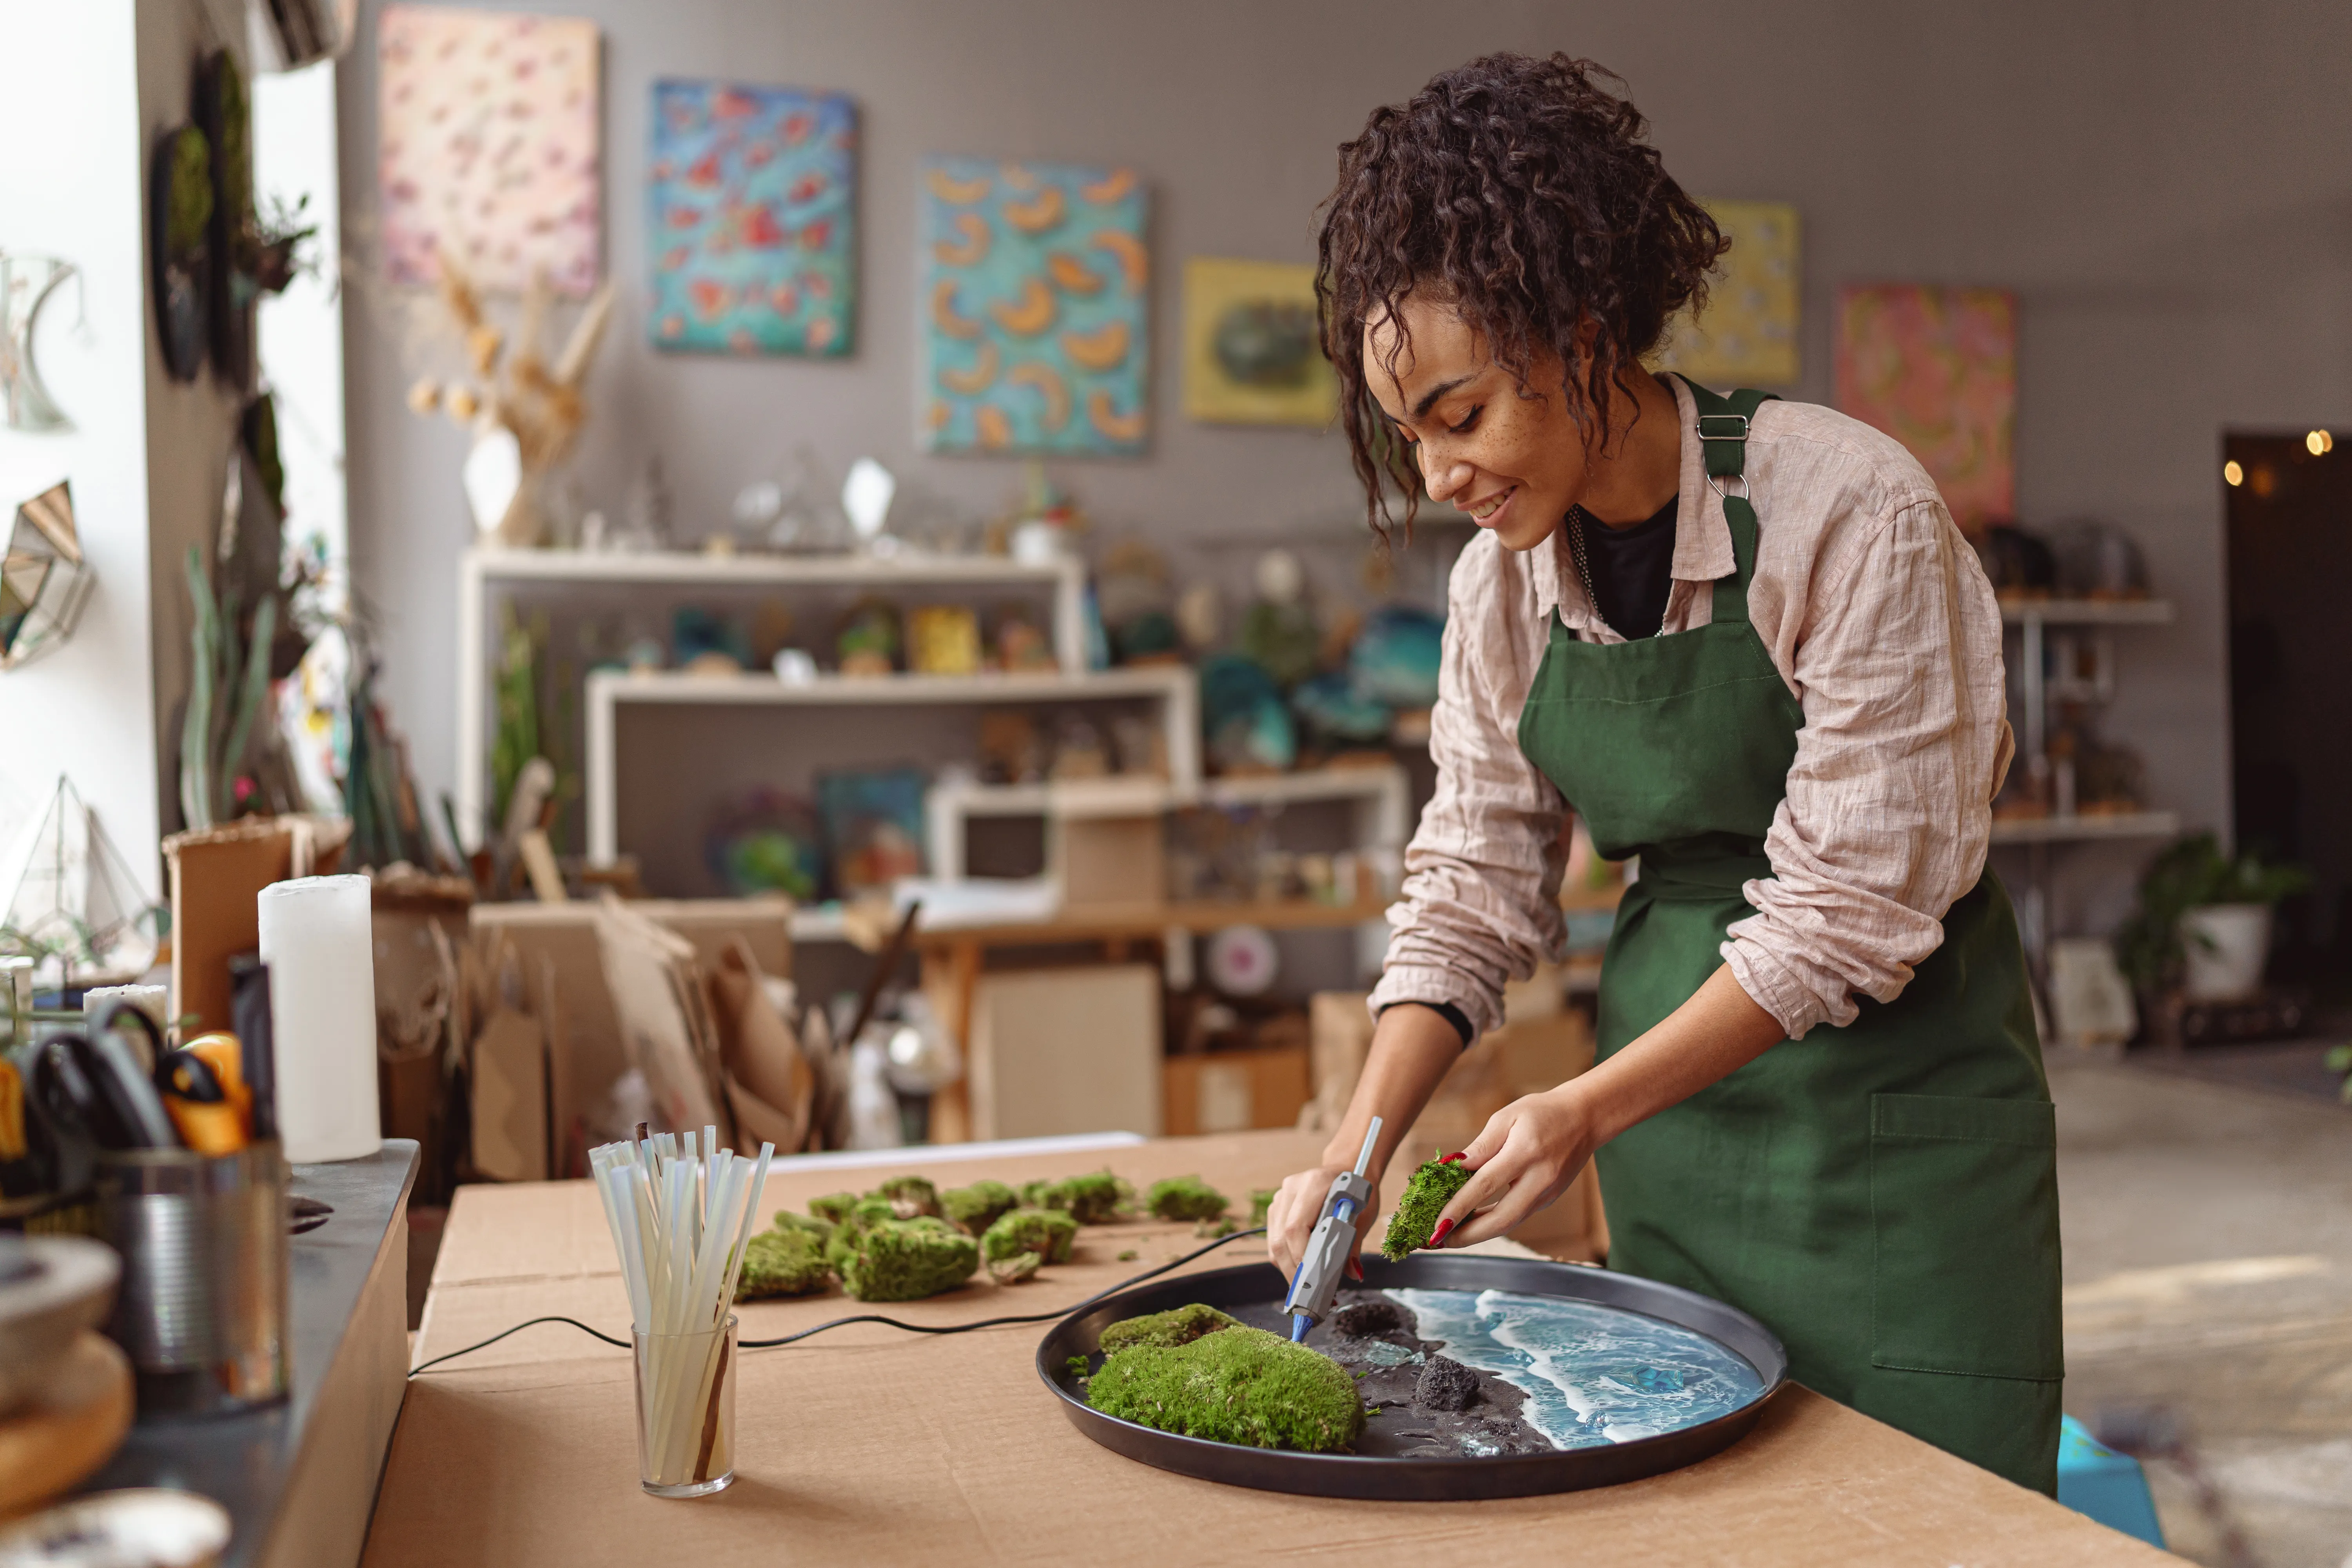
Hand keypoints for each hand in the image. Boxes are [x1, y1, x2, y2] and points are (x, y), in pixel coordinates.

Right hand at [1265, 1165, 1380, 1281]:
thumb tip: (1353, 1273)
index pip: (1296, 1227)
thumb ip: (1353, 1243)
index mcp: (1313, 1184)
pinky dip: (1288, 1262)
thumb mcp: (1363, 1214)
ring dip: (1290, 1271)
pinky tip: (1303, 1274)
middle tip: (1311, 1297)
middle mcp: (1290, 1189)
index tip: (1314, 1282)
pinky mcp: (1276, 1210)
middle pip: (1282, 1239)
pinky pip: (1276, 1242)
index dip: (1302, 1257)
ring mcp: (1280, 1199)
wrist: (1347, 1169)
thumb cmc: (1357, 1192)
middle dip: (1295, 1272)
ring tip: (1308, 1291)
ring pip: (1275, 1244)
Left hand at [1429, 1086, 1600, 1249]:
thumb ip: (1481, 1145)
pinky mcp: (1548, 1199)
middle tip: (1437, 1241)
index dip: (1459, 1207)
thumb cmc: (1542, 1112)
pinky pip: (1517, 1215)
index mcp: (1525, 1153)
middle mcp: (1539, 1179)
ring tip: (1449, 1237)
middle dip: (1468, 1236)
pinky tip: (1471, 1223)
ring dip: (1478, 1234)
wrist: (1585, 1118)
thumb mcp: (1507, 1117)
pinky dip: (1492, 1222)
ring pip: (1509, 1223)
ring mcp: (1547, 1193)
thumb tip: (1453, 1166)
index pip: (1486, 1186)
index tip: (1437, 1224)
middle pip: (1501, 1219)